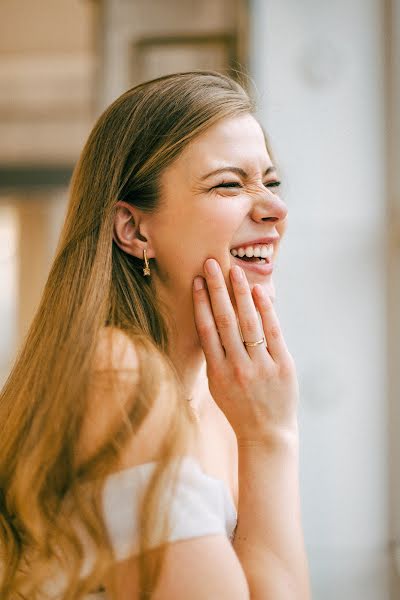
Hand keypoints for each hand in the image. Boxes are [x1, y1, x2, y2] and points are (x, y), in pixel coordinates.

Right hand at [192, 259, 298, 443]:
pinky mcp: (282, 366)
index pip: (206, 330)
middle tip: (211, 263)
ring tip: (234, 271)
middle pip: (225, 320)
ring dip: (240, 293)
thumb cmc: (239, 407)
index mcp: (216, 372)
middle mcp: (237, 367)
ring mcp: (261, 366)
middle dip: (217, 289)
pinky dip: (266, 310)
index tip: (197, 281)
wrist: (266, 434)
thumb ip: (214, 356)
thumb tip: (211, 322)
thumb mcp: (217, 386)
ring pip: (249, 322)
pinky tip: (259, 291)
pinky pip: (273, 332)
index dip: (201, 303)